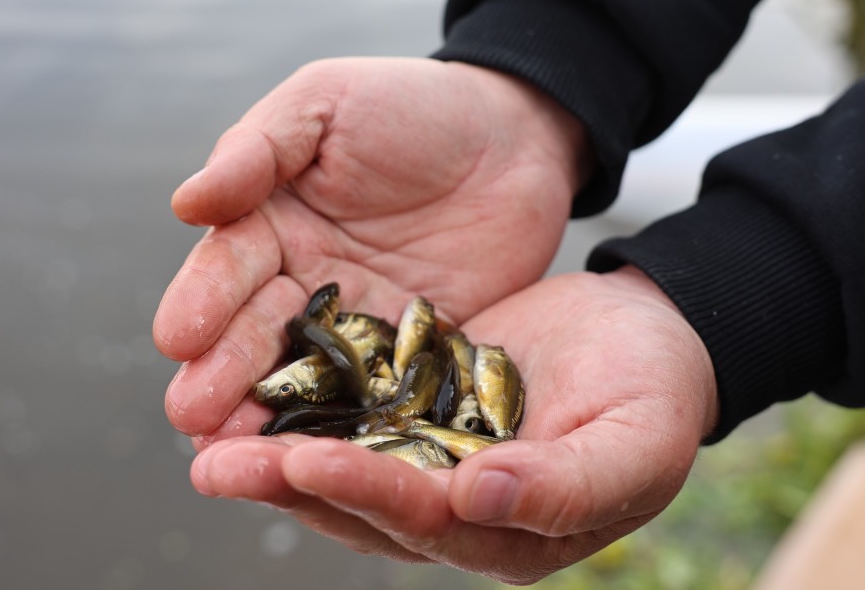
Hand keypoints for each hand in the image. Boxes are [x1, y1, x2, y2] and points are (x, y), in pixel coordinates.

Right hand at [154, 57, 587, 439]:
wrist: (517, 135)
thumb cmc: (413, 105)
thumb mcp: (327, 103)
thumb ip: (258, 149)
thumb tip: (186, 203)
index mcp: (269, 223)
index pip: (228, 267)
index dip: (202, 301)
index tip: (177, 338)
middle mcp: (303, 284)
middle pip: (255, 335)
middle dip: (221, 376)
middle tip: (192, 418)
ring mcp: (358, 327)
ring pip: (305, 379)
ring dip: (268, 419)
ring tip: (234, 458)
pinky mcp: (413, 358)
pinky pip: (379, 395)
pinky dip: (352, 428)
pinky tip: (329, 461)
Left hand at [188, 267, 717, 583]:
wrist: (649, 331)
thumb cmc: (660, 391)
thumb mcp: (638, 439)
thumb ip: (567, 483)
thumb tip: (477, 499)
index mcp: (511, 534)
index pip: (428, 522)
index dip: (367, 493)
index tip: (307, 461)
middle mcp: (458, 511)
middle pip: (364, 508)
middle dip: (289, 486)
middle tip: (215, 464)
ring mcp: (431, 462)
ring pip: (343, 469)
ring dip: (275, 456)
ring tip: (205, 440)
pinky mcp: (414, 412)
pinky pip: (350, 416)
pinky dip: (302, 407)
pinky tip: (248, 388)